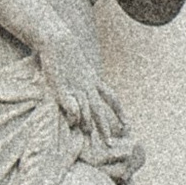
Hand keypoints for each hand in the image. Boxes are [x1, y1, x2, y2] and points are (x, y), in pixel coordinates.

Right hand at [38, 28, 127, 148]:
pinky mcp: (62, 87)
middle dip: (105, 128)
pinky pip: (71, 104)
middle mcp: (88, 85)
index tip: (127, 125)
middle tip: (109, 144)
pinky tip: (75, 122)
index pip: (112, 98)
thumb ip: (82, 76)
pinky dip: (75, 114)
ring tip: (90, 136)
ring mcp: (76, 87)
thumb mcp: (79, 65)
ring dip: (90, 124)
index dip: (120, 112)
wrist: (57, 40)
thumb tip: (83, 81)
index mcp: (94, 80)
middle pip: (100, 109)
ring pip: (87, 109)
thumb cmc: (65, 51)